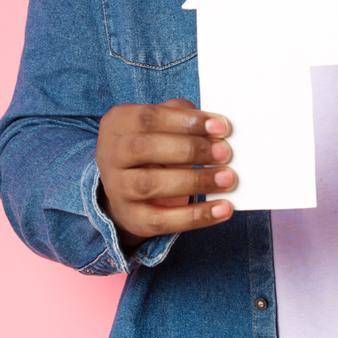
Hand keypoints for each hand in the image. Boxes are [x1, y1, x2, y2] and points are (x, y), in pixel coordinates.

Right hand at [96, 97, 235, 248]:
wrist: (127, 185)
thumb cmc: (154, 144)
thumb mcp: (162, 124)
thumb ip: (183, 117)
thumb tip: (217, 127)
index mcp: (118, 123)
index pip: (149, 118)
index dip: (186, 121)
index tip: (221, 127)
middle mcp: (110, 155)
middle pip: (146, 148)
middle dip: (190, 149)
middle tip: (225, 152)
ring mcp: (117, 189)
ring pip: (151, 184)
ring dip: (194, 181)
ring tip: (227, 178)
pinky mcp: (132, 218)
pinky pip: (162, 220)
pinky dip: (196, 216)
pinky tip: (223, 209)